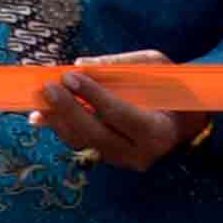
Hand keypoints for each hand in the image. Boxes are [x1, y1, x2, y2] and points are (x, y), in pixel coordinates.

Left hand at [32, 50, 207, 170]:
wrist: (182, 120)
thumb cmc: (170, 88)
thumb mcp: (155, 67)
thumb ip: (120, 65)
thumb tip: (79, 63)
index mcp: (160, 131)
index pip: (121, 115)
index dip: (93, 95)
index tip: (70, 75)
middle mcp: (140, 153)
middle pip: (96, 134)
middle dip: (68, 109)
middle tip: (48, 86)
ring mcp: (122, 159)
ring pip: (83, 142)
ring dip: (57, 119)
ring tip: (40, 96)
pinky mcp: (107, 157)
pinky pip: (79, 143)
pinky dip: (59, 126)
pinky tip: (41, 112)